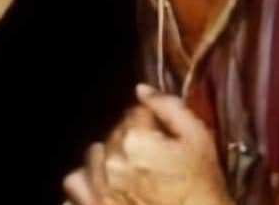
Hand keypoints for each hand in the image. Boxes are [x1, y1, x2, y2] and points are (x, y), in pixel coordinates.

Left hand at [63, 84, 231, 204]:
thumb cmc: (203, 182)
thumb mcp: (198, 136)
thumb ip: (168, 106)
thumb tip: (141, 89)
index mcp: (135, 139)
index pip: (134, 113)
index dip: (152, 122)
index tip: (164, 136)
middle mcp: (111, 162)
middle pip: (115, 134)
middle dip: (131, 139)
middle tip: (154, 157)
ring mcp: (99, 188)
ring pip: (94, 156)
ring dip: (107, 158)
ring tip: (131, 172)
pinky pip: (76, 185)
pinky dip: (88, 183)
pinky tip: (108, 187)